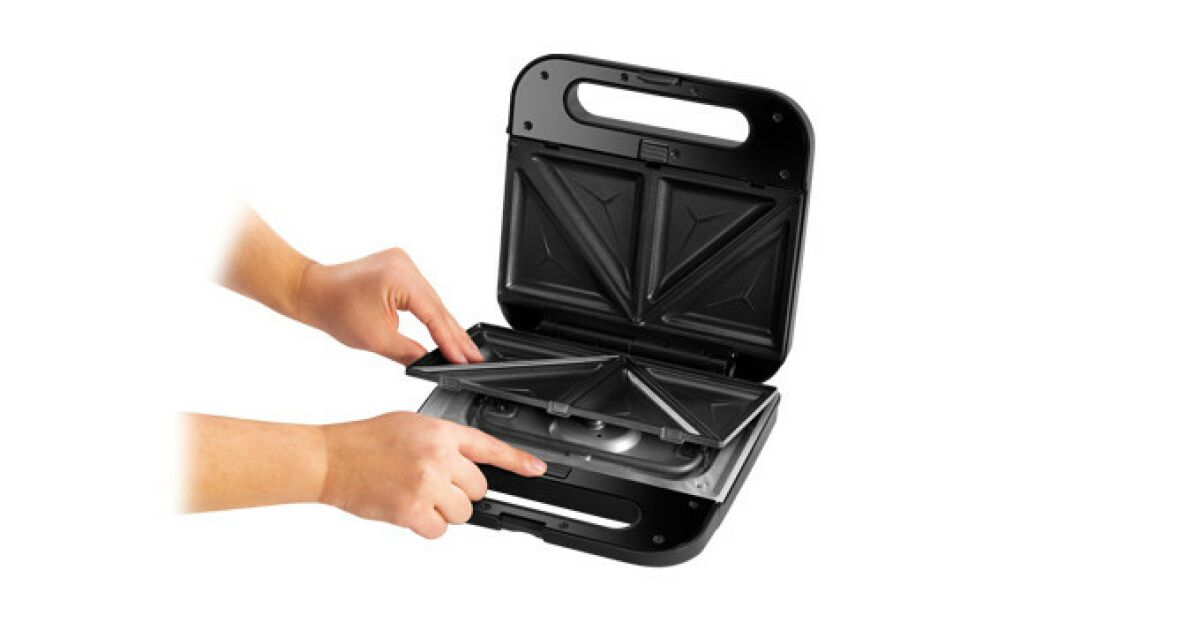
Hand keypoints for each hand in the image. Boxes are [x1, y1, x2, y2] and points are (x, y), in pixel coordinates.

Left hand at [297, 248, 483, 364]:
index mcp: (400, 277)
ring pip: (432, 301)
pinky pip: (423, 295)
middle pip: (437, 306)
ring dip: (445, 325)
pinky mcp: (400, 268)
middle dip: (454, 334)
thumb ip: (409, 352)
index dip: (451, 340)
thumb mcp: (374, 339)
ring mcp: (404, 263)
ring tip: (463, 348)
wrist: (312, 291)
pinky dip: (431, 314)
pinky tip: (443, 329)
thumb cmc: (333, 309)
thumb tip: (432, 362)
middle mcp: (405, 264)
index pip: (434, 314)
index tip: (466, 359)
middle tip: (475, 357)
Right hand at [319, 412, 545, 537]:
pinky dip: (427, 526)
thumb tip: (466, 464)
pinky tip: (409, 510)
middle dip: (461, 491)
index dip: (517, 460)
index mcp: (440, 432)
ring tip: (417, 495)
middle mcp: (439, 456)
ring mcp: (427, 483)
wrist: (330, 459)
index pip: (489, 446)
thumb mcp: (412, 425)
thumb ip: (442, 441)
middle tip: (434, 485)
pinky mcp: (412, 510)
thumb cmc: (365, 441)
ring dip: (444, 511)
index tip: (537, 469)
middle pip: (478, 488)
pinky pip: (439, 529)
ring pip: (462, 512)